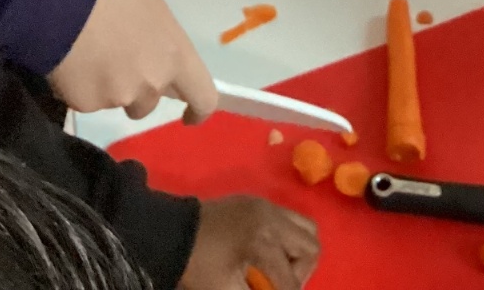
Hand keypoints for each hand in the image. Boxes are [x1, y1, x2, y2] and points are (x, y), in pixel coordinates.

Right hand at [47, 0, 216, 121]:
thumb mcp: (150, 9)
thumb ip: (158, 43)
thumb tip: (149, 54)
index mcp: (174, 55)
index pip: (202, 97)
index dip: (198, 110)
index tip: (188, 115)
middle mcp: (151, 83)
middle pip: (148, 102)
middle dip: (136, 88)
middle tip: (116, 59)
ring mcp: (117, 97)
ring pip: (115, 100)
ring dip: (107, 87)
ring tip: (87, 52)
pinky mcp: (83, 104)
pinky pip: (85, 99)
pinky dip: (79, 85)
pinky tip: (69, 57)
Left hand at [182, 196, 319, 289]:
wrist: (173, 232)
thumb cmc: (198, 265)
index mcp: (264, 241)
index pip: (290, 279)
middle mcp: (272, 218)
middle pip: (311, 245)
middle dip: (301, 272)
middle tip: (281, 285)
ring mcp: (266, 205)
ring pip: (305, 227)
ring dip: (298, 252)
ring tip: (278, 268)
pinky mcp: (258, 201)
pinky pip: (288, 218)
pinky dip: (287, 237)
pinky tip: (267, 252)